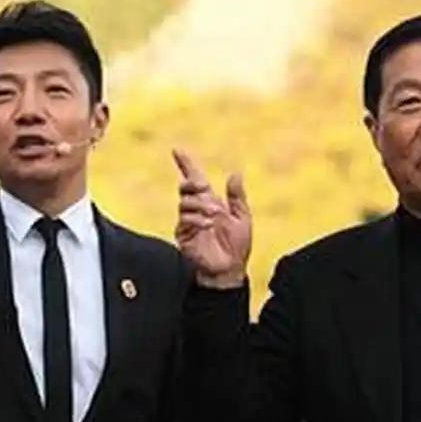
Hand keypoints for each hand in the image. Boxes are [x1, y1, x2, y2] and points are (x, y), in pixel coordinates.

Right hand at [172, 149, 251, 287]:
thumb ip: (237, 197)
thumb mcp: (243, 218)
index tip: (177, 150)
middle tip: (205, 190)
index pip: (194, 179)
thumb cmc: (237, 247)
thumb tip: (235, 174)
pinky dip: (197, 219)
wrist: (229, 271)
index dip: (185, 164)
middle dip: (194, 185)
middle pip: (186, 187)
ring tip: (214, 216)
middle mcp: (197, 210)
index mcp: (210, 202)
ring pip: (185, 203)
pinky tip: (208, 225)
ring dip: (200, 206)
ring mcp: (188, 222)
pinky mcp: (183, 236)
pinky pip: (185, 220)